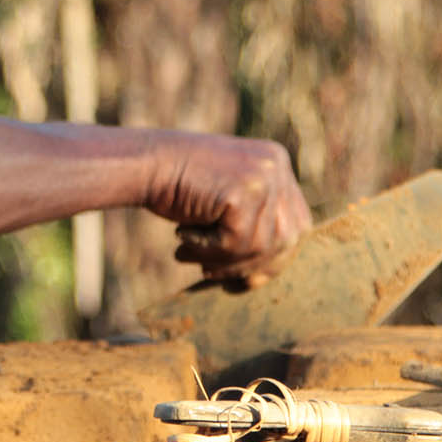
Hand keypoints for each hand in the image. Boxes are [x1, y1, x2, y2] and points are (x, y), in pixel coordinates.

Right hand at [144, 134, 310, 284]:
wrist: (145, 163)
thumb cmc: (178, 186)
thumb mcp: (224, 202)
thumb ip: (252, 225)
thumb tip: (263, 277)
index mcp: (276, 162)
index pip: (296, 223)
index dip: (275, 258)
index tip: (246, 278)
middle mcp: (276, 165)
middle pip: (287, 238)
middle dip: (253, 265)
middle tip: (211, 273)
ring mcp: (263, 177)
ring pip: (261, 246)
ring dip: (223, 260)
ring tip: (187, 255)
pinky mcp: (244, 192)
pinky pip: (236, 243)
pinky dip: (208, 250)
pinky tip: (182, 238)